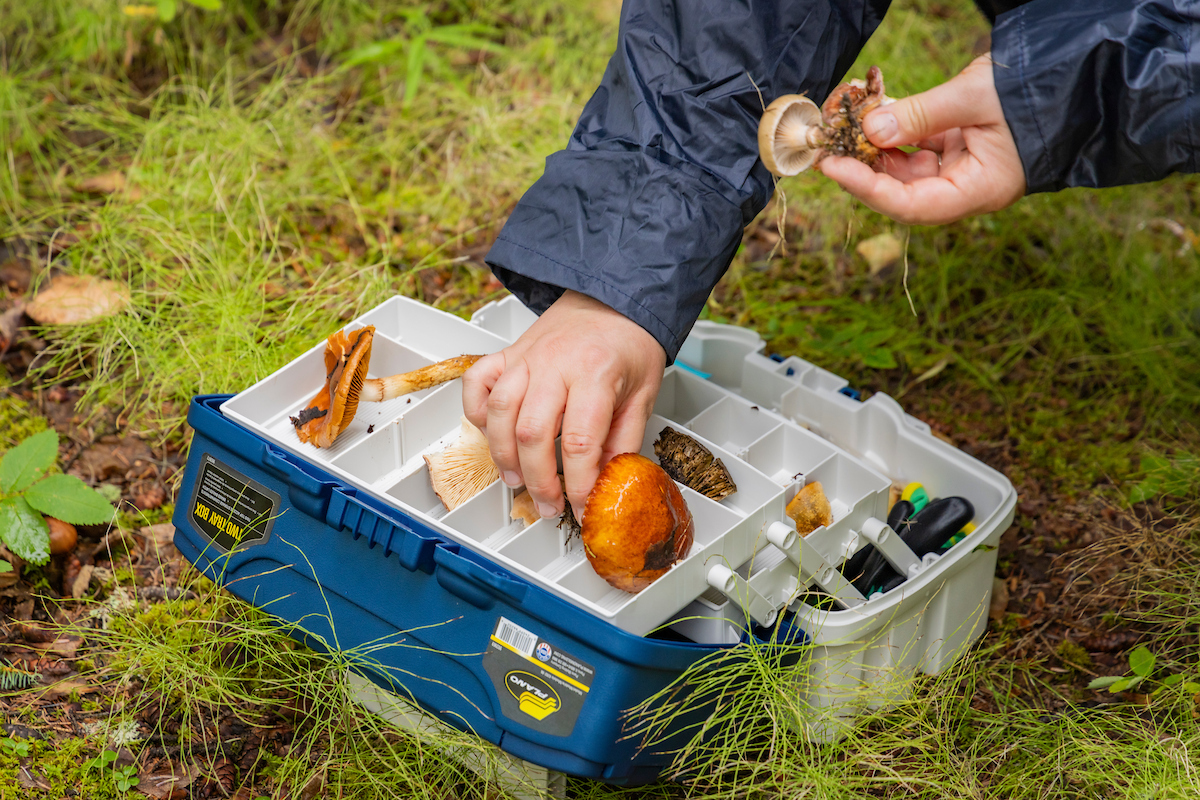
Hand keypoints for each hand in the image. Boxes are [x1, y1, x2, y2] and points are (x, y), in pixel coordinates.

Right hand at [462, 290, 664, 520]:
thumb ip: (623, 441)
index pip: (580, 442)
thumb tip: (606, 483)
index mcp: (596, 373)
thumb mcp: (643, 395)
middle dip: (538, 481)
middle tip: (549, 505)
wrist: (613, 297)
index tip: (581, 507)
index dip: (579, 485)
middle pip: (532, 434)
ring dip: (503, 456)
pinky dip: (476, 412)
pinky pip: (477, 383)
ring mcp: (526, 357)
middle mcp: (555, 364)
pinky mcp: (508, 354)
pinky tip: (491, 434)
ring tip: (517, 480)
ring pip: (500, 413)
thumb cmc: (630, 341)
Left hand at [818, 54, 1025, 224]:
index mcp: (979, 191)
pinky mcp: (958, 148)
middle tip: (830, 148)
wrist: (1073, 74)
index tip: (835, 168)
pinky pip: (917, 147)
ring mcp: (962, 169)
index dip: (868, 190)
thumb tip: (871, 128)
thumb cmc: (1033, 89)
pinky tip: (873, 117)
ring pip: (906, 169)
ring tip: (847, 129)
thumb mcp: (973, 97)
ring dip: (876, 150)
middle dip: (864, 170)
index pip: (912, 205)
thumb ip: (921, 114)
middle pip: (902, 192)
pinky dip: (894, 133)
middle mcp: (967, 188)